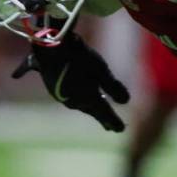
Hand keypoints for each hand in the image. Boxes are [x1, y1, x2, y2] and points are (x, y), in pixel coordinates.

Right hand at [12, 31, 129, 130]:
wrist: (50, 47)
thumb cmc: (80, 57)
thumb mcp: (102, 70)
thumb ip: (113, 87)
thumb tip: (126, 102)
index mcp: (87, 99)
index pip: (104, 113)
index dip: (113, 121)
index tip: (120, 129)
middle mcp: (73, 101)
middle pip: (91, 110)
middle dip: (101, 117)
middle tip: (109, 126)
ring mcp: (60, 94)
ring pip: (77, 103)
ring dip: (87, 107)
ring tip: (95, 110)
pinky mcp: (51, 85)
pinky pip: (64, 93)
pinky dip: (72, 96)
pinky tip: (69, 94)